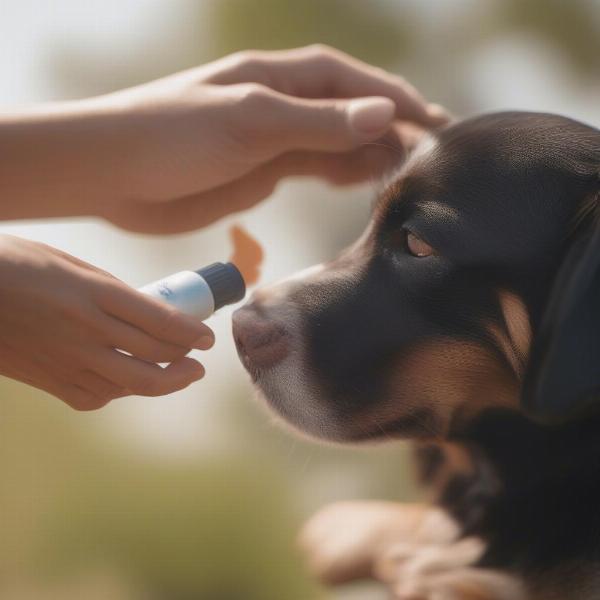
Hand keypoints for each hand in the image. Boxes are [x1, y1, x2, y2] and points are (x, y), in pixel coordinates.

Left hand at [0, 45, 448, 232]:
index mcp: (280, 77)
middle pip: (353, 113)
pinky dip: (344, 174)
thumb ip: (316, 123)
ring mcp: (276, 140)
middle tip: (434, 160)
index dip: (398, 101)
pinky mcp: (264, 172)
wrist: (114, 173)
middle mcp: (284, 104)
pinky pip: (317, 169)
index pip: (354, 83)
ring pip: (339, 143)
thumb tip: (384, 116)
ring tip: (410, 175)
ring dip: (374, 155)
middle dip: (394, 131)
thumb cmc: (171, 136)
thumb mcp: (248, 123)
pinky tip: (367, 183)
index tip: (438, 124)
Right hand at [0, 235, 213, 409]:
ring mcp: (67, 359)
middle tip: (199, 362)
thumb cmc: (16, 265)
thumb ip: (110, 290)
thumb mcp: (70, 264)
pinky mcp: (49, 380)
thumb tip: (148, 310)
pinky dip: (121, 391)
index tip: (207, 338)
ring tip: (179, 375)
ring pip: (132, 383)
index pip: (160, 320)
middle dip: (186, 362)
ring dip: (163, 382)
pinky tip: (128, 381)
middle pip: (154, 356)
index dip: (191, 333)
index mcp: (93, 293)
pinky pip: (97, 396)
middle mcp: (86, 329)